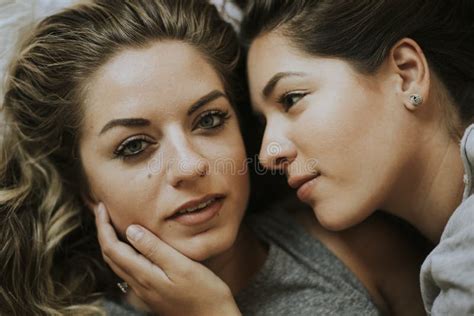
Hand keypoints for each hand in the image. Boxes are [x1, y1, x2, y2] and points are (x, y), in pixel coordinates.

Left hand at [94, 203, 240, 315]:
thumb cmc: (204, 292)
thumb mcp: (182, 266)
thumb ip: (155, 248)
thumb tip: (130, 230)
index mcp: (144, 275)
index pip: (112, 248)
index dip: (103, 226)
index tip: (102, 206)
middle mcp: (139, 285)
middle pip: (110, 256)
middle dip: (102, 232)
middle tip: (103, 210)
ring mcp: (145, 291)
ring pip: (118, 265)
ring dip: (111, 243)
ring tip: (113, 224)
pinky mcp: (152, 294)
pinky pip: (129, 270)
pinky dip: (123, 254)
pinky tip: (133, 246)